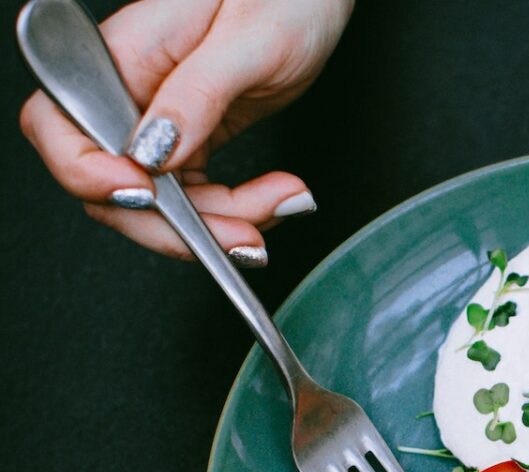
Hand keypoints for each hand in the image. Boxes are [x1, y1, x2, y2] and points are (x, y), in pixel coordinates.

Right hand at [19, 0, 354, 263]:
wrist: (316, 0)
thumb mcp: (247, 41)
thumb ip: (196, 95)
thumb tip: (150, 151)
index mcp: (122, 55)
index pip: (59, 126)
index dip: (89, 174)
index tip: (147, 196)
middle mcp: (130, 93)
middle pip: (111, 188)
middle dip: (177, 226)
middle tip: (243, 237)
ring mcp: (158, 122)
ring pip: (161, 207)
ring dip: (222, 225)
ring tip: (284, 201)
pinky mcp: (191, 141)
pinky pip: (197, 199)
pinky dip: (238, 213)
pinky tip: (278, 198)